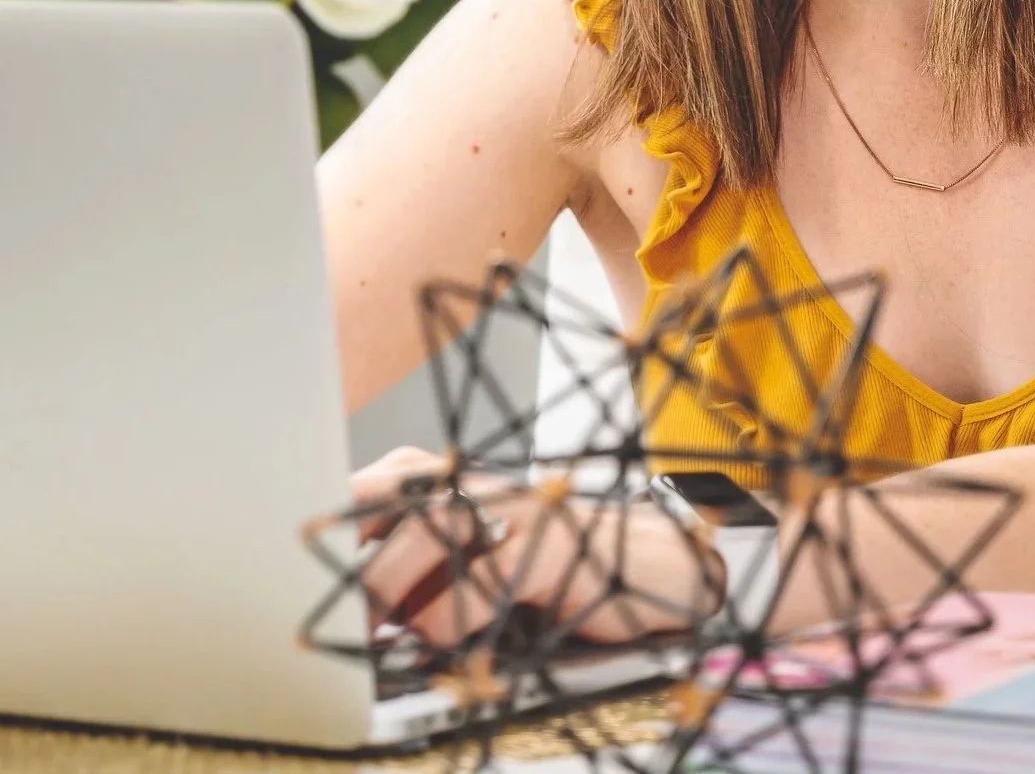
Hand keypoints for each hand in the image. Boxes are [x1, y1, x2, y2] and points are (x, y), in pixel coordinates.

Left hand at [350, 449, 725, 648]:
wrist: (652, 559)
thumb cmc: (551, 561)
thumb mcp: (480, 551)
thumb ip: (418, 562)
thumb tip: (348, 601)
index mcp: (454, 478)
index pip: (374, 485)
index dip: (333, 524)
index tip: (298, 563)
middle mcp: (481, 484)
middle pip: (392, 505)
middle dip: (357, 567)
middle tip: (344, 618)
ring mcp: (515, 513)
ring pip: (428, 538)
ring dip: (396, 594)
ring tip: (390, 631)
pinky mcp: (548, 551)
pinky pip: (479, 584)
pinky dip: (449, 621)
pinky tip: (447, 640)